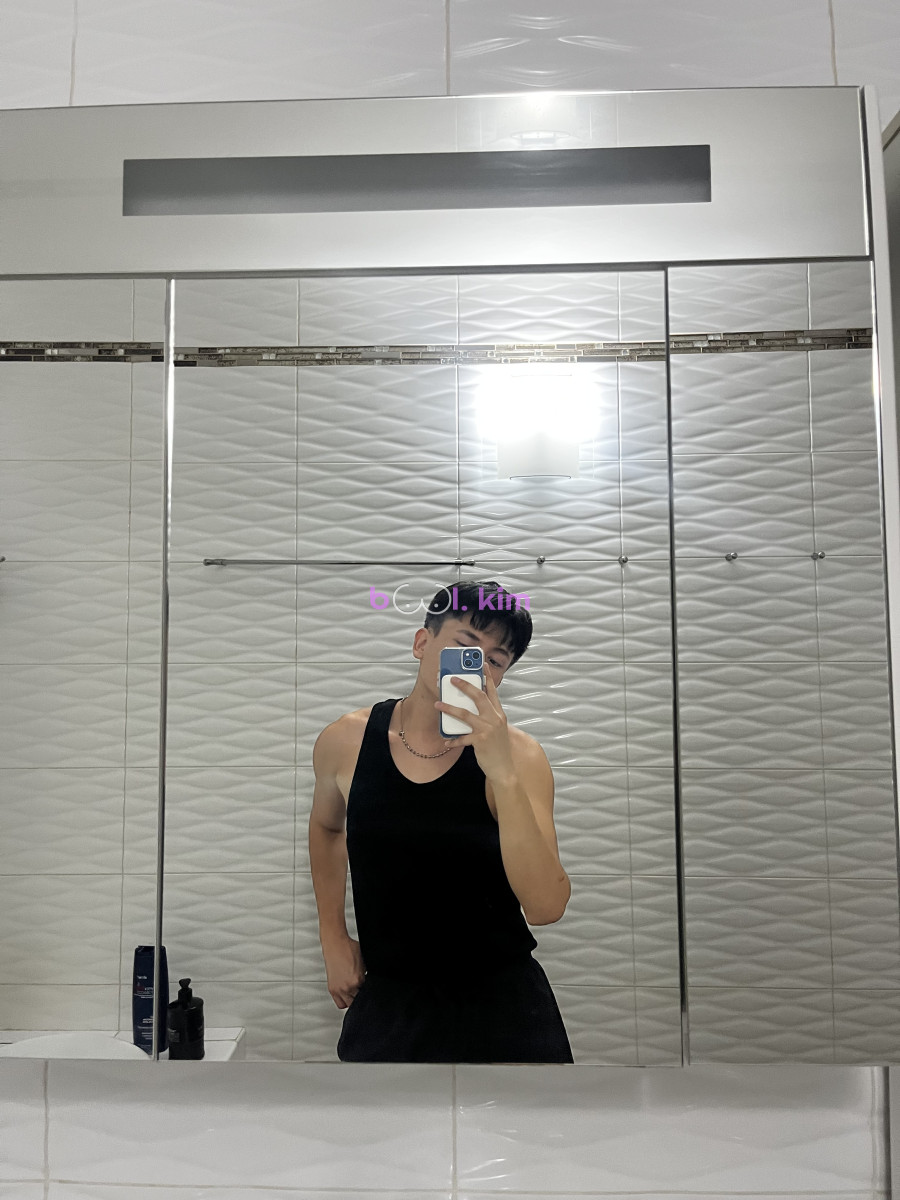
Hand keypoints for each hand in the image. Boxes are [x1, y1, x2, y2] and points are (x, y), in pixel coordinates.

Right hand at [322, 935, 365, 1008]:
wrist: (336, 944)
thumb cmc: (349, 949)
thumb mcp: (364, 962)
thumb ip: (367, 975)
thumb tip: (370, 982)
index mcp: (357, 980)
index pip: (367, 993)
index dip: (369, 990)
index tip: (369, 987)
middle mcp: (347, 987)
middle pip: (358, 1001)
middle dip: (361, 995)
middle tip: (361, 989)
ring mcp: (339, 989)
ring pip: (349, 1005)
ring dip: (353, 1000)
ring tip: (355, 993)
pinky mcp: (332, 989)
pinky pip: (340, 1003)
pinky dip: (344, 1001)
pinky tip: (347, 995)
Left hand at [434, 669, 515, 784]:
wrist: (504, 768)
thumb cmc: (498, 748)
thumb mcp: (496, 729)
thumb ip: (486, 717)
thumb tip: (468, 708)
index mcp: (498, 713)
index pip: (493, 691)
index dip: (487, 677)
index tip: (482, 664)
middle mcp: (495, 718)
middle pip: (478, 696)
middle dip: (465, 685)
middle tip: (452, 679)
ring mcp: (488, 729)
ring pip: (465, 714)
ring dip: (449, 708)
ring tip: (438, 704)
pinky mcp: (480, 741)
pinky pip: (462, 737)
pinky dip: (453, 739)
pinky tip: (446, 741)